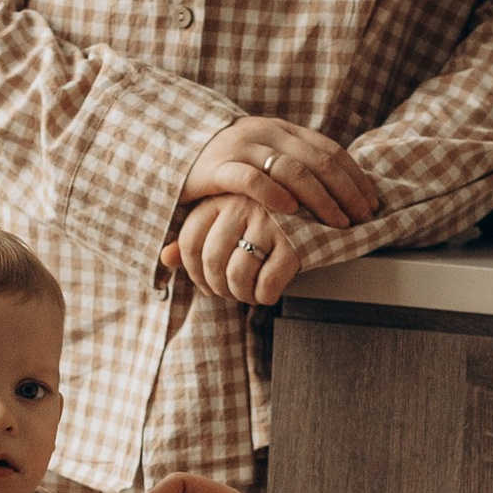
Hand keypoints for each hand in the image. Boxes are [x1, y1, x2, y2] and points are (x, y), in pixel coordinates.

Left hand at [164, 194, 304, 306]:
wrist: (327, 204)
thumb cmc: (272, 216)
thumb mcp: (233, 218)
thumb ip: (199, 236)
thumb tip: (165, 258)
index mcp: (223, 196)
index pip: (190, 241)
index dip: (193, 273)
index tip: (207, 286)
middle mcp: (243, 205)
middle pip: (211, 261)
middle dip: (219, 288)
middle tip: (232, 293)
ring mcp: (270, 221)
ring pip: (237, 275)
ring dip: (241, 295)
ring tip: (250, 295)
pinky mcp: (296, 241)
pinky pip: (268, 283)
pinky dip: (265, 296)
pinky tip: (268, 293)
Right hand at [179, 115, 382, 232]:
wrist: (169, 149)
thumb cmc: (225, 163)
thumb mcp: (262, 156)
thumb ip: (293, 164)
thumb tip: (339, 189)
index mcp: (282, 129)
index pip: (329, 150)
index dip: (354, 177)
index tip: (372, 202)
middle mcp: (265, 133)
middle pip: (318, 161)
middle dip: (345, 192)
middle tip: (361, 218)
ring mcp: (241, 148)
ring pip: (292, 170)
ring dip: (320, 199)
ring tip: (336, 222)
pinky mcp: (217, 168)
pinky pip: (252, 180)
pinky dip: (274, 195)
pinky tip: (292, 212)